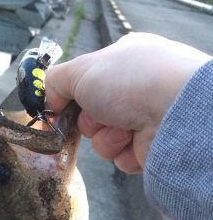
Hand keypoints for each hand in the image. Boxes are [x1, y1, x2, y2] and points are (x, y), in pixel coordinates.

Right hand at [46, 33, 210, 172]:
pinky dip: (124, 152)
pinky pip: (121, 157)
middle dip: (91, 121)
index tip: (57, 110)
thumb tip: (47, 102)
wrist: (172, 110)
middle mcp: (135, 89)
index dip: (71, 98)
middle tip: (101, 115)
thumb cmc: (129, 80)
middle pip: (91, 115)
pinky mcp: (152, 146)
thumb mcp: (81, 70)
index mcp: (123, 61)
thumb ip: (55, 82)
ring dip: (107, 137)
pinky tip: (137, 141)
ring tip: (124, 128)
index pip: (87, 82)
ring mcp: (145, 118)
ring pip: (104, 140)